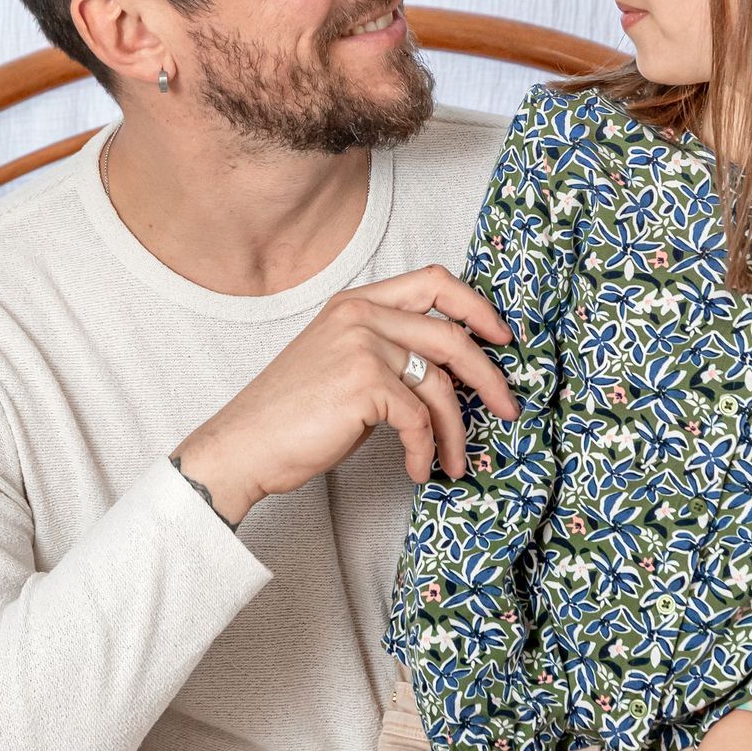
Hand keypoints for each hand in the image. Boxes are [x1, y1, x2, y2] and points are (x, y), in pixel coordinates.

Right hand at [174, 267, 516, 522]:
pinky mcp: (364, 384)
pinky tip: (418, 470)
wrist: (243, 446)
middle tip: (508, 408)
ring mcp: (362, 346)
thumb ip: (391, 352)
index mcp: (355, 302)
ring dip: (457, 431)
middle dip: (488, 377)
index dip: (476, 306)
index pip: (433, 280)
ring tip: (456, 462)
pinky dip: (426, 450)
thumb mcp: (342, 364)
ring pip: (440, 385)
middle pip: (451, 334)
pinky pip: (420, 420)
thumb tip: (453, 373)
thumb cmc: (291, 416)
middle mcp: (360, 315)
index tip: (501, 338)